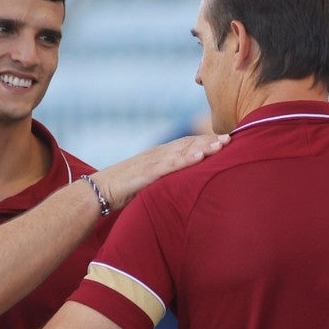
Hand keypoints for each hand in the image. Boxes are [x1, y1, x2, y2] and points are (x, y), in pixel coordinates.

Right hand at [93, 134, 228, 209]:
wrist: (98, 191)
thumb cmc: (123, 190)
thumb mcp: (149, 182)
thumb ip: (165, 180)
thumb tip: (183, 186)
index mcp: (159, 156)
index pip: (186, 144)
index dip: (205, 141)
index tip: (225, 139)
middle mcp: (158, 155)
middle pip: (188, 144)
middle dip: (210, 140)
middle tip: (231, 138)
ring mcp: (152, 162)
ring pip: (182, 152)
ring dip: (203, 147)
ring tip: (222, 144)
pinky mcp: (146, 174)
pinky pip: (169, 166)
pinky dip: (186, 161)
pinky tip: (199, 158)